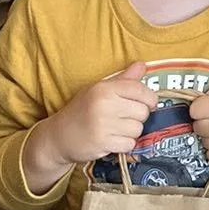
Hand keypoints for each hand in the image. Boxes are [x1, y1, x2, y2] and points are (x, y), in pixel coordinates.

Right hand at [24, 61, 152, 190]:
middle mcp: (104, 104)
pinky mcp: (103, 143)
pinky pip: (129, 144)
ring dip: (131, 132)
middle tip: (124, 118)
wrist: (58, 136)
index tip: (147, 103)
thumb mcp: (99, 90)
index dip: (149, 98)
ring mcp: (103, 125)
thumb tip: (142, 65)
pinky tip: (112, 139)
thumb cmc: (82, 110)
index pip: (141, 90)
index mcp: (104, 88)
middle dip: (138, 117)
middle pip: (143, 111)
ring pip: (138, 129)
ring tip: (116, 129)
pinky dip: (124, 144)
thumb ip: (123, 79)